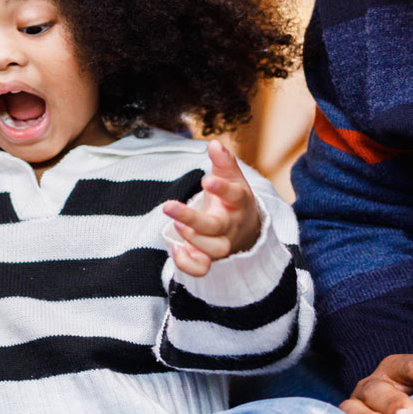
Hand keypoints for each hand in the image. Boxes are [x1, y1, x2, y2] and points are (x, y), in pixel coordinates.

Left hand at [160, 141, 263, 277]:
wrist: (245, 229)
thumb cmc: (232, 198)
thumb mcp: (231, 177)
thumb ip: (223, 161)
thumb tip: (215, 143)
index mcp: (238, 202)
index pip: (234, 196)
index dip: (222, 189)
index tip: (206, 180)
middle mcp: (231, 225)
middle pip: (216, 227)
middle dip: (192, 219)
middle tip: (168, 206)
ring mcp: (222, 244)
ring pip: (214, 250)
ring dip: (193, 239)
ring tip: (174, 224)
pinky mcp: (211, 258)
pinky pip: (202, 269)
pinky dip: (188, 265)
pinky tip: (175, 250)